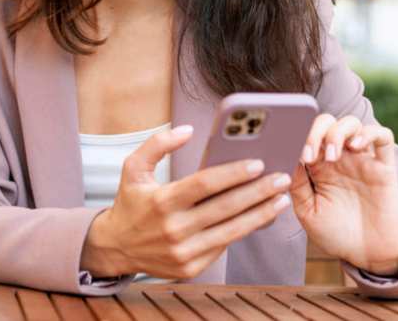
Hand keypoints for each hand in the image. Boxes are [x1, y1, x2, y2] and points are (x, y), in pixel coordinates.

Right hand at [80, 125, 292, 279]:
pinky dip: (245, 231)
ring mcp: (184, 252)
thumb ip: (157, 144)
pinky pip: (224, 246)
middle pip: (225, 208)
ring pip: (232, 231)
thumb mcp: (132, 168)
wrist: (116, 247)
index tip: (258, 163)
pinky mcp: (191, 268)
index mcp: (162, 201)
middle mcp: (174, 229)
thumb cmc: (131, 203)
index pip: (205, 184)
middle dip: (258, 192)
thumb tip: (186, 130)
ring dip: (261, 214)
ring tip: (282, 199)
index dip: (233, 173)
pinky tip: (261, 217)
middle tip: (281, 179)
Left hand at [290, 114, 397, 275]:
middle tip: (310, 154)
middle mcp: (339, 158)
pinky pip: (383, 136)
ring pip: (351, 123)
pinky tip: (357, 146)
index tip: (291, 154)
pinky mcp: (384, 167)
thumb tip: (285, 157)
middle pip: (327, 122)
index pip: (305, 135)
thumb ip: (297, 184)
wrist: (367, 255)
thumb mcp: (308, 211)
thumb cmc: (336, 234)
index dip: (296, 137)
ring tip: (332, 156)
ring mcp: (362, 160)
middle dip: (315, 131)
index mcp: (317, 166)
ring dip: (338, 132)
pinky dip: (369, 133)